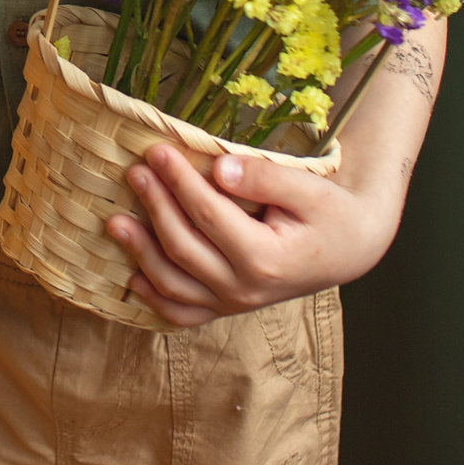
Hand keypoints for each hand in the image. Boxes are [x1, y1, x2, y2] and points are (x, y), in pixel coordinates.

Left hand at [106, 142, 402, 326]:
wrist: (349, 248)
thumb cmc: (330, 214)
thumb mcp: (311, 189)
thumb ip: (266, 178)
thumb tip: (220, 167)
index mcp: (267, 259)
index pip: (209, 216)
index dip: (179, 182)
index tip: (156, 151)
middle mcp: (246, 289)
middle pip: (184, 247)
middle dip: (155, 206)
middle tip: (135, 171)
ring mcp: (234, 303)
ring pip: (174, 285)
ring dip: (141, 253)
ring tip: (114, 222)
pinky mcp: (228, 306)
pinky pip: (184, 313)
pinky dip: (156, 298)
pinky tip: (132, 277)